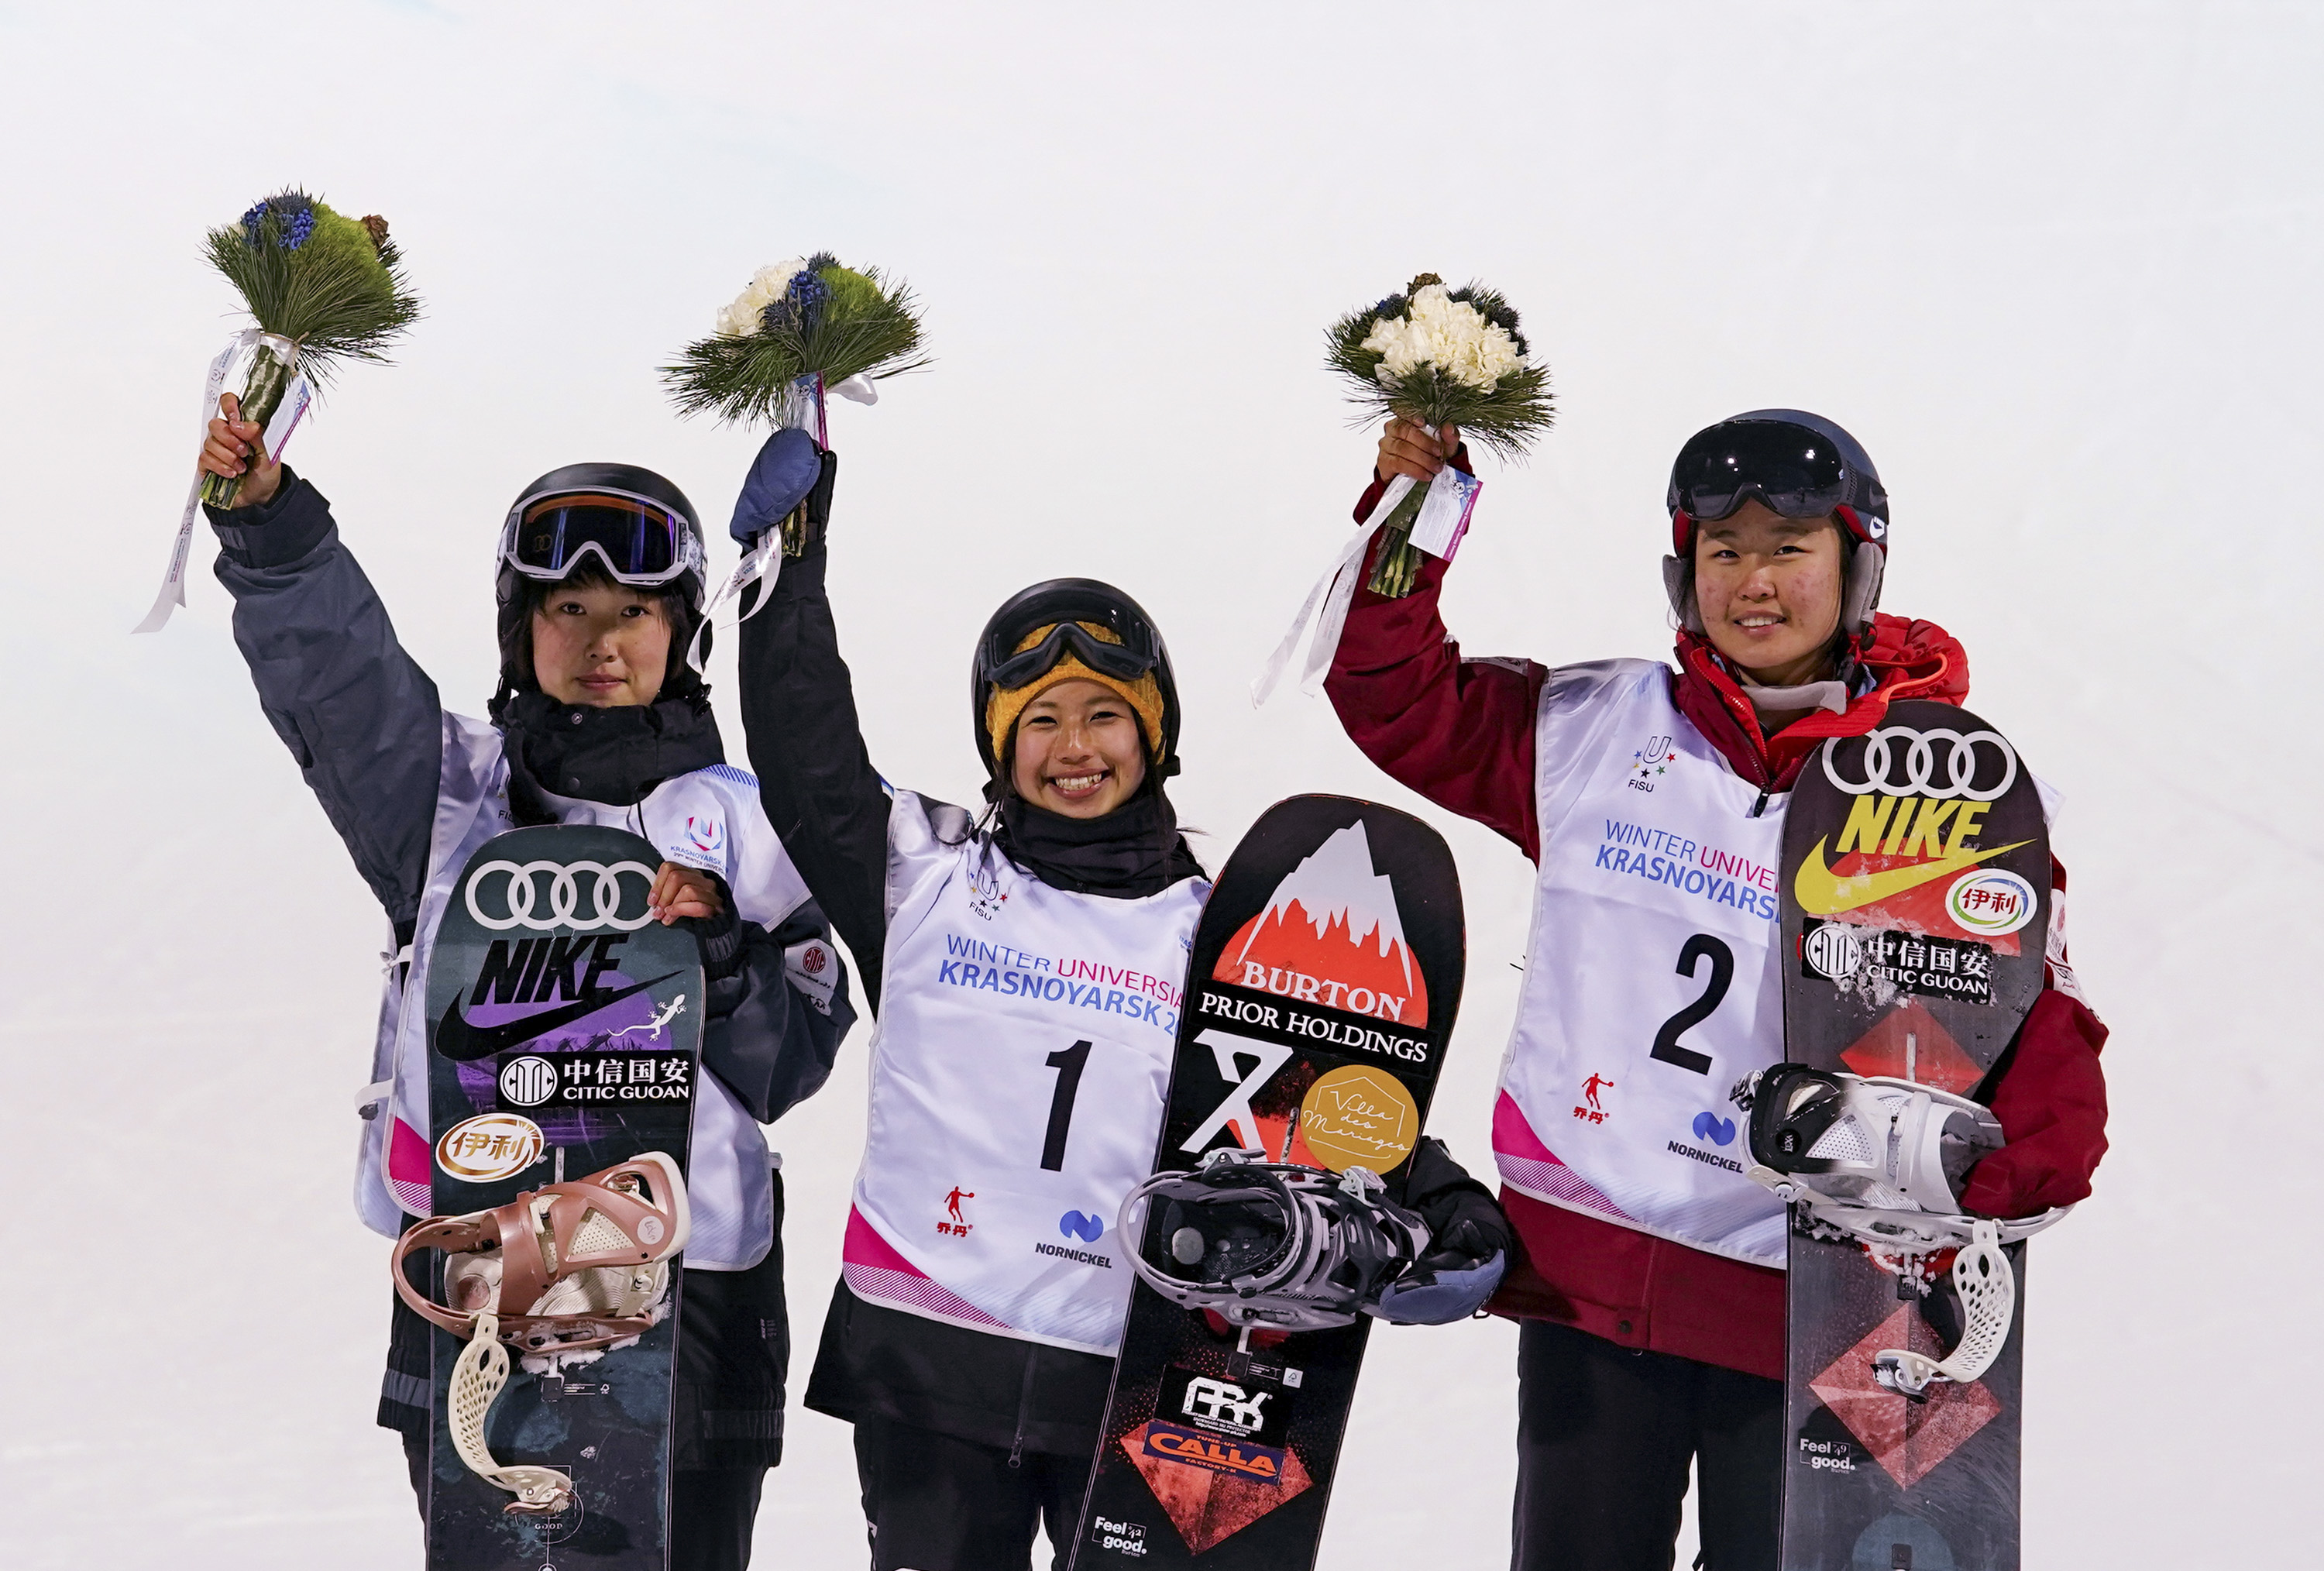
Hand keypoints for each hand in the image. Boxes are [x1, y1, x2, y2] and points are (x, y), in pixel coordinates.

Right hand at [198, 392, 283, 508]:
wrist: (261, 496)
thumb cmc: (266, 472)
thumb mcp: (271, 454)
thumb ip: (258, 436)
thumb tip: (241, 425)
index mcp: (243, 426)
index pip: (229, 403)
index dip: (229, 407)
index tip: (236, 421)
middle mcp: (227, 434)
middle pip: (215, 424)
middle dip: (229, 439)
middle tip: (243, 451)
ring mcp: (216, 448)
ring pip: (209, 443)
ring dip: (228, 457)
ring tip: (241, 467)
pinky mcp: (207, 463)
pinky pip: (204, 458)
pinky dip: (220, 467)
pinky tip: (232, 474)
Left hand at [649, 862, 724, 924]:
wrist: (719, 928)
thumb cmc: (698, 914)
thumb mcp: (682, 899)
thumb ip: (670, 894)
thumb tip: (653, 900)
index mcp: (693, 875)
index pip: (671, 867)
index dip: (657, 884)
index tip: (652, 899)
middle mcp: (703, 881)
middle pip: (677, 877)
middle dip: (663, 895)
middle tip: (657, 910)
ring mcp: (711, 894)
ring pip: (687, 889)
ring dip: (671, 904)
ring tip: (665, 916)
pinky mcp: (716, 908)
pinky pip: (698, 906)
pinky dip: (681, 910)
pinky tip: (672, 915)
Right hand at [1375, 417, 1460, 484]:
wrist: (1422, 475)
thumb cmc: (1431, 455)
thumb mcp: (1444, 445)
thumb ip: (1449, 435)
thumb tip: (1448, 427)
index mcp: (1406, 420)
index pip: (1405, 412)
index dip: (1412, 416)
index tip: (1423, 423)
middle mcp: (1392, 430)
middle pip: (1404, 431)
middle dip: (1424, 443)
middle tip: (1438, 453)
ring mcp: (1386, 445)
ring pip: (1402, 449)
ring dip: (1422, 459)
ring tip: (1435, 467)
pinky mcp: (1384, 462)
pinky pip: (1398, 463)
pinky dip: (1414, 469)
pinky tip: (1425, 474)